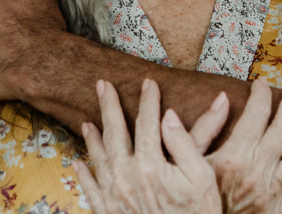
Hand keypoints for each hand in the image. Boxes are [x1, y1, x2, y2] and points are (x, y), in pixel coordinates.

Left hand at [76, 79, 222, 213]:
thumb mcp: (203, 177)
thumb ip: (185, 143)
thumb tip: (170, 116)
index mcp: (150, 166)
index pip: (147, 123)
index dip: (148, 101)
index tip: (149, 83)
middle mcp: (126, 178)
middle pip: (115, 133)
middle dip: (109, 106)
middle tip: (102, 85)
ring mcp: (114, 197)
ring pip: (99, 159)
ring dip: (93, 137)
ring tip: (87, 120)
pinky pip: (91, 190)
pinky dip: (84, 174)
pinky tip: (79, 163)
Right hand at [207, 80, 281, 213]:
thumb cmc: (194, 198)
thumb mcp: (188, 161)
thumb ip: (203, 129)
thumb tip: (222, 98)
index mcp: (233, 157)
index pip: (255, 115)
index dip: (260, 94)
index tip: (260, 84)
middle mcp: (256, 172)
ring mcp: (272, 193)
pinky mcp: (281, 212)